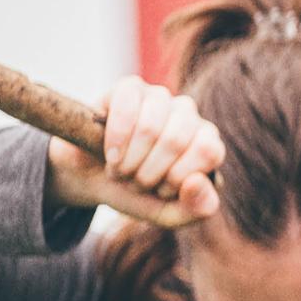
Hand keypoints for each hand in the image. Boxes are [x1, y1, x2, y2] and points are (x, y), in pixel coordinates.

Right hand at [45, 76, 223, 227]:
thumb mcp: (170, 213)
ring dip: (128, 159)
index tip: (160, 190)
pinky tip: (109, 154)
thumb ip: (197, 208)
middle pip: (175, 139)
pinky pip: (126, 104)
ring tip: (120, 171)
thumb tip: (196, 181)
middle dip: (147, 172)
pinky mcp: (129, 88)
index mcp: (207, 142)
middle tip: (134, 182)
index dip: (177, 177)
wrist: (91, 179)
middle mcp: (188, 115)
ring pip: (149, 126)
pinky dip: (114, 138)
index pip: (208, 150)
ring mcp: (160, 98)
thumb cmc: (137, 193)